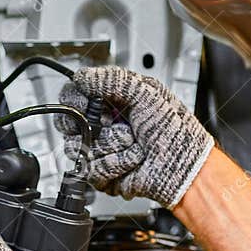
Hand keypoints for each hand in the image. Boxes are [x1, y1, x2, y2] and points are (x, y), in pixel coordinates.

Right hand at [55, 66, 213, 206]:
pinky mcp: (102, 174)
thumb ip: (113, 79)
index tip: (88, 103)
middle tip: (114, 124)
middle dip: (94, 126)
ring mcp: (100, 150)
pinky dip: (116, 164)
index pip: (73, 96)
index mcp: (110, 102)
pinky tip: (133, 160)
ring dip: (112, 146)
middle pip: (68, 124)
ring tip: (134, 144)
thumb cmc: (174, 130)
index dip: (75, 100)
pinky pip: (92, 169)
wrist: (182, 166)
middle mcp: (102, 125)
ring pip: (79, 148)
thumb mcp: (147, 93)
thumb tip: (82, 76)